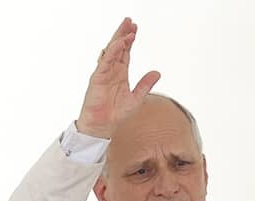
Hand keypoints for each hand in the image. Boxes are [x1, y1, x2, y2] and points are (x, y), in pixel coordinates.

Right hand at [75, 17, 160, 137]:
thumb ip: (145, 84)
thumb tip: (157, 72)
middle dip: (123, 34)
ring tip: (127, 29)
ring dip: (119, 40)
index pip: (126, 53)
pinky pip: (105, 62)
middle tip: (129, 21)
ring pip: (111, 52)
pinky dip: (112, 52)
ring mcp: (104, 73)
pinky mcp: (98, 78)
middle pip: (118, 48)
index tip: (135, 29)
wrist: (104, 125)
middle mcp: (111, 70)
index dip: (130, 41)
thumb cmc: (116, 113)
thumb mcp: (137, 97)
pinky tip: (118, 43)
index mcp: (120, 73)